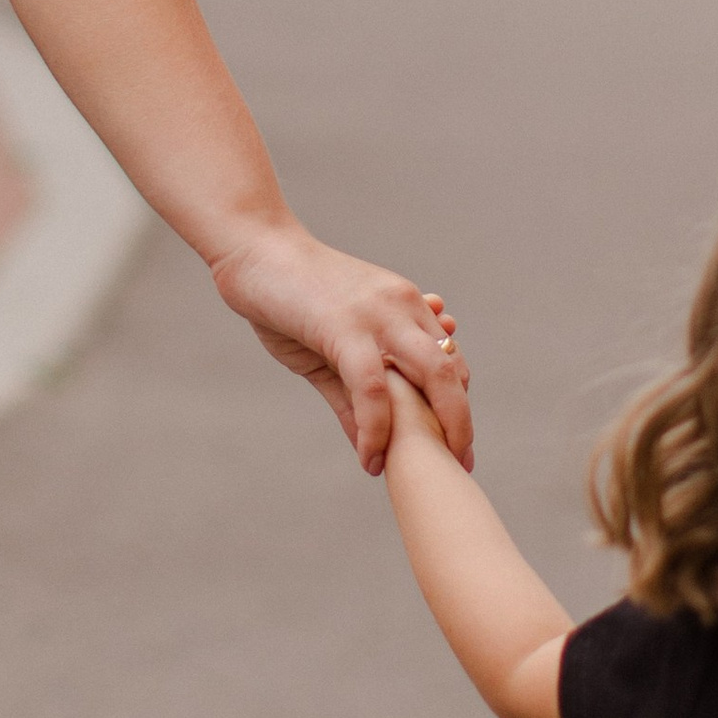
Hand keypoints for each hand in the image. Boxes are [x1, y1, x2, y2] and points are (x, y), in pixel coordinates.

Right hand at [209, 229, 468, 474]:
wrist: (254, 249)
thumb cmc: (288, 298)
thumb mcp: (328, 350)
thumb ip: (351, 396)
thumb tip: (367, 445)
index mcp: (405, 306)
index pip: (448, 359)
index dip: (455, 403)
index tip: (452, 440)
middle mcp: (403, 306)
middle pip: (452, 371)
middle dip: (462, 422)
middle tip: (462, 462)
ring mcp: (378, 315)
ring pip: (431, 375)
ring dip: (440, 427)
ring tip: (432, 468)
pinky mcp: (345, 326)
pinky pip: (374, 387)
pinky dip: (377, 429)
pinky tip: (369, 458)